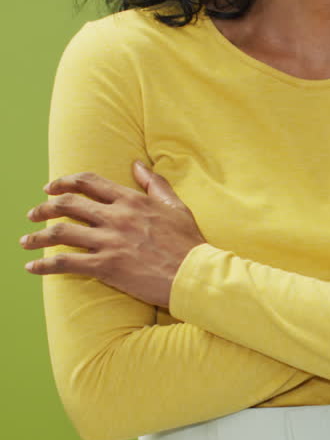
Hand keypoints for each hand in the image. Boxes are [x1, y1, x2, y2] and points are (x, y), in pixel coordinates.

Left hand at [21, 162, 205, 307]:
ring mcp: (109, 242)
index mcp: (130, 200)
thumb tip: (137, 164)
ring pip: (60, 232)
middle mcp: (115, 217)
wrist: (194, 274)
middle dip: (44, 208)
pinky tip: (32, 267)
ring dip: (37, 236)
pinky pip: (66, 262)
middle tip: (33, 213)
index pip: (88, 182)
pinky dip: (45, 264)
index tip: (50, 188)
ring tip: (25, 241)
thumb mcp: (175, 205)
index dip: (64, 182)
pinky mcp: (106, 266)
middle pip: (67, 205)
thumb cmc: (188, 242)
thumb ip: (153, 183)